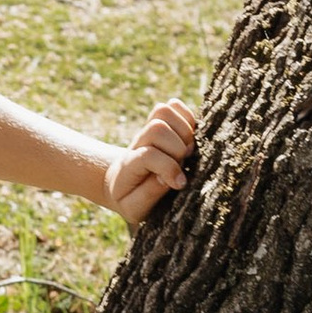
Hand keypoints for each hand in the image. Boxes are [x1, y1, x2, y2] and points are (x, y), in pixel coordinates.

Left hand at [107, 98, 197, 229]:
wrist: (121, 183)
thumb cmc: (131, 198)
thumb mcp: (134, 207)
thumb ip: (149, 194)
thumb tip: (169, 178)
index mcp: (129, 165)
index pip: (148, 155)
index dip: (169, 168)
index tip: (179, 184)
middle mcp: (138, 142)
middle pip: (157, 128)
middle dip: (178, 147)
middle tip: (184, 163)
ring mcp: (148, 129)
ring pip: (164, 111)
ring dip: (184, 131)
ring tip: (188, 150)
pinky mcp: (161, 122)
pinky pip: (174, 105)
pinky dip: (188, 118)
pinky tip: (190, 137)